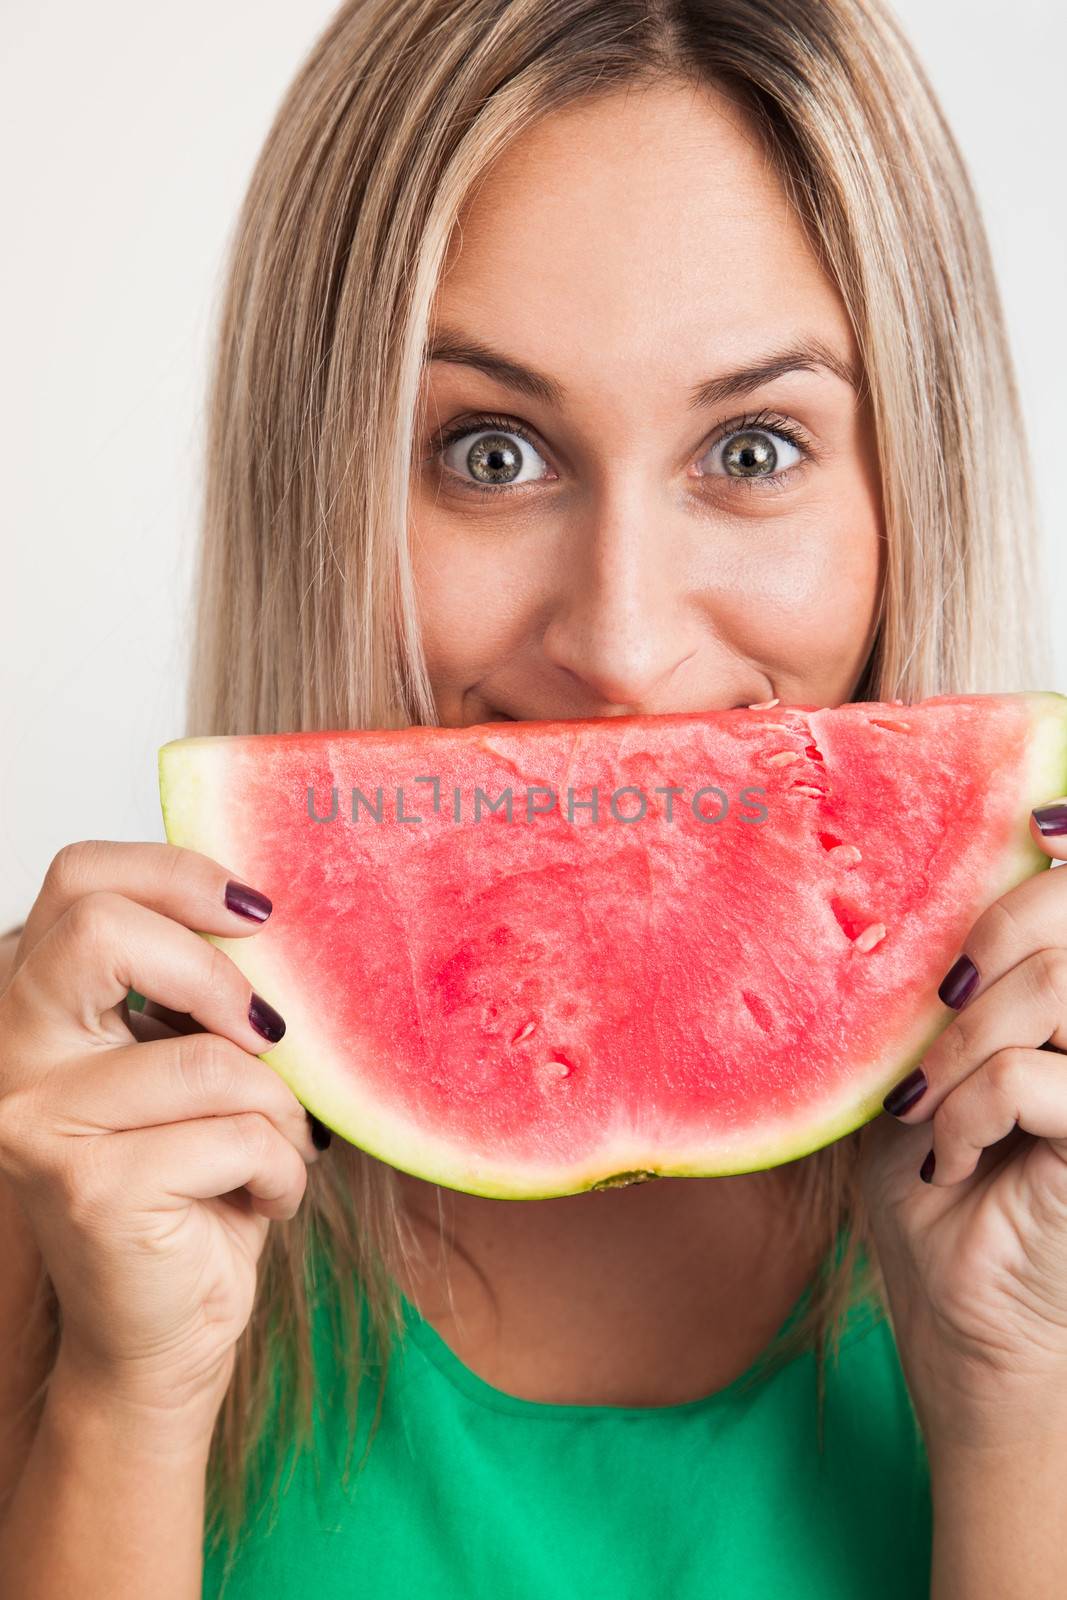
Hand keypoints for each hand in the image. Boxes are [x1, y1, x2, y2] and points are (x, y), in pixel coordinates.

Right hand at [0, 841, 323, 1440]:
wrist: (158, 1335)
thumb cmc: (186, 1186)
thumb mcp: (183, 1062)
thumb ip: (191, 989)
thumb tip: (266, 916)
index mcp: (30, 1002)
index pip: (79, 877)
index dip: (177, 875)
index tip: (257, 915)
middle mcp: (10, 1054)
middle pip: (100, 928)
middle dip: (216, 972)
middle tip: (268, 1030)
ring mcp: (37, 1121)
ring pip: (208, 1056)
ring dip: (279, 1108)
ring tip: (275, 1152)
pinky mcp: (91, 1186)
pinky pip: (238, 1133)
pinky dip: (283, 1168)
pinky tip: (263, 1199)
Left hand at [858, 801, 1066, 1455]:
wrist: (964, 1334)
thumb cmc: (941, 1200)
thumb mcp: (929, 1074)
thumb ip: (950, 992)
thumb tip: (925, 886)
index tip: (1035, 823)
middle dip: (1006, 925)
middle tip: (948, 995)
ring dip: (974, 1033)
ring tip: (927, 1100)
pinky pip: (1039, 1078)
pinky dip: (974, 1105)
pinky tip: (949, 1156)